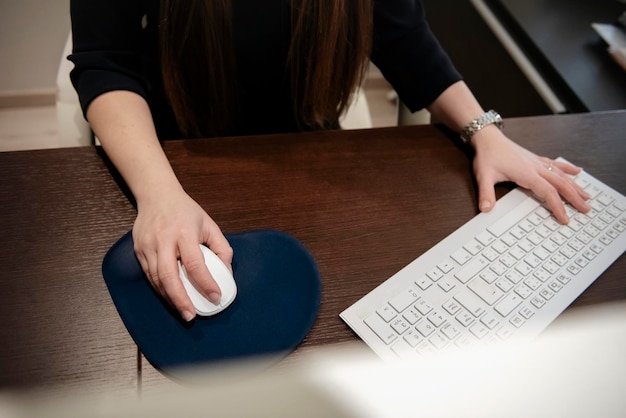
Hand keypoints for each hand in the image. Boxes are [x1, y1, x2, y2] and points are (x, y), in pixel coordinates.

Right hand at [132, 190, 232, 321]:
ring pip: (157, 279)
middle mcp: (164, 240)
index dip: (205, 283)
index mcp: (184, 232)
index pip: (195, 263)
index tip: (216, 296)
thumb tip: (226, 274)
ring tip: (184, 311)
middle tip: (191, 315)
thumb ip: (221, 248)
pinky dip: (161, 289)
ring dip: (170, 298)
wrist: (156, 195)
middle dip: (180, 299)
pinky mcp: (139, 251)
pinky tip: (171, 298)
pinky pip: (150, 276)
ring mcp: (148, 246)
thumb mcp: (210, 225)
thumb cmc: (186, 211)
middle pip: (169, 276)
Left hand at [471, 126, 590, 223]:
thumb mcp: (483, 176)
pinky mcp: (535, 158)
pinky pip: (555, 164)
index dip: (558, 206)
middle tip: (587, 209)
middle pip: (561, 184)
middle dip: (575, 198)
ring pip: (561, 175)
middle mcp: (536, 167)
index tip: (565, 219)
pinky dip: (568, 169)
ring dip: (575, 186)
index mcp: (526, 173)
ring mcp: (537, 162)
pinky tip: (577, 171)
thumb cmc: (486, 155)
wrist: (487, 137)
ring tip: (587, 196)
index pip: (548, 192)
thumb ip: (486, 194)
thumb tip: (485, 209)